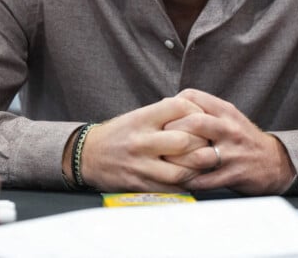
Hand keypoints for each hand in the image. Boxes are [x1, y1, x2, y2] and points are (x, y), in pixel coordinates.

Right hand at [79, 97, 208, 191]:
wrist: (88, 155)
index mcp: (141, 118)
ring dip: (197, 168)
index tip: (202, 116)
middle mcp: (141, 141)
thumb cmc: (120, 133)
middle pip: (183, 141)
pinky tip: (191, 177)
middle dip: (201, 142)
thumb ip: (165, 114)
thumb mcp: (138, 115)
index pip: (178, 107)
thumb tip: (199, 113)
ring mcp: (140, 166)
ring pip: (180, 171)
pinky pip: (171, 190)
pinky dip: (186, 185)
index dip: (196, 111)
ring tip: (203, 162)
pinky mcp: (140, 186)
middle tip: (209, 142)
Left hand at [163, 88, 295, 194]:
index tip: (163, 114)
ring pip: (198, 155)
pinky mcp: (234, 175)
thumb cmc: (242, 137)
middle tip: (160, 138)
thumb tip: (171, 105)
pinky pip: (206, 180)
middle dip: (172, 130)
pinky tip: (178, 179)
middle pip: (194, 123)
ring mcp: (232, 153)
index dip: (173, 103)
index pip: (193, 97)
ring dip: (177, 159)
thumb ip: (205, 110)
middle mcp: (229, 128)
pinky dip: (189, 181)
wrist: (275, 161)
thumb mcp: (228, 115)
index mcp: (225, 110)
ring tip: (165, 160)